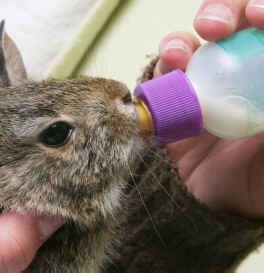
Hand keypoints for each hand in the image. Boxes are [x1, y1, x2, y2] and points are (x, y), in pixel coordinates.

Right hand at [154, 0, 263, 217]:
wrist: (218, 209)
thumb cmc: (261, 178)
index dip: (260, 13)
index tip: (260, 18)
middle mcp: (237, 70)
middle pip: (230, 24)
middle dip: (222, 14)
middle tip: (216, 27)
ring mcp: (203, 84)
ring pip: (192, 44)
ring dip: (182, 41)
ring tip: (177, 55)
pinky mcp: (174, 100)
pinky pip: (162, 75)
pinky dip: (160, 68)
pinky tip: (165, 71)